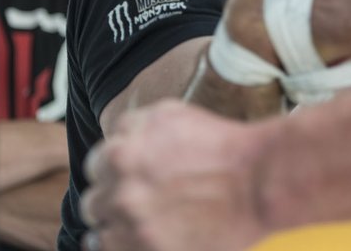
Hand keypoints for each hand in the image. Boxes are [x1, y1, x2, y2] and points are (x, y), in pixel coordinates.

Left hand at [80, 100, 265, 250]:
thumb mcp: (172, 113)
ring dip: (118, 227)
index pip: (94, 166)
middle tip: (139, 200)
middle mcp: (121, 191)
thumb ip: (133, 125)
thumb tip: (115, 140)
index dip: (113, 170)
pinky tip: (147, 237)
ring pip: (101, 234)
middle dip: (112, 199)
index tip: (129, 176)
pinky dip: (127, 246)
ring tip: (144, 222)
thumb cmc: (220, 144)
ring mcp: (134, 226)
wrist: (257, 179)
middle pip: (93, 203)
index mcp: (122, 153)